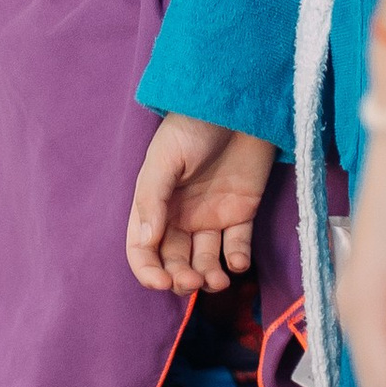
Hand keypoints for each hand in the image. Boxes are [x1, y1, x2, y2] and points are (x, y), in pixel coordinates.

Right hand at [128, 118, 276, 293]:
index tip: (163, 283)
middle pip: (175, 260)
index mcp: (156, 204)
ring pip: (206, 260)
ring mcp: (211, 216)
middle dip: (182, 278)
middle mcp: (181, 216)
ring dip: (209, 277)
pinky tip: (237, 262)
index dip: (149, 271)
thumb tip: (146, 242)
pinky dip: (236, 260)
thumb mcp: (166, 158)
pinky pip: (236, 246)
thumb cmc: (193, 125)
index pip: (143, 248)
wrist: (239, 103)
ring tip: (218, 280)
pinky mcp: (241, 213)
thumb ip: (153, 199)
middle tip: (195, 280)